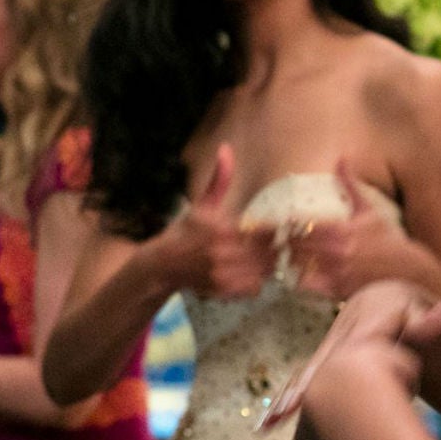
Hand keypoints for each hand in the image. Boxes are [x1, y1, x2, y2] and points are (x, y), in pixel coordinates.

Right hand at [158, 145, 276, 299]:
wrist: (162, 265)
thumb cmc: (184, 232)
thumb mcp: (202, 205)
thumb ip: (219, 179)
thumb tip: (225, 148)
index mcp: (224, 229)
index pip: (267, 231)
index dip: (276, 231)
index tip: (278, 228)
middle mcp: (225, 253)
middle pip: (270, 253)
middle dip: (275, 249)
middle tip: (276, 245)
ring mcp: (225, 274)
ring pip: (265, 272)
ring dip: (267, 265)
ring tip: (260, 258)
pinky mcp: (223, 291)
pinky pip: (254, 288)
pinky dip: (256, 281)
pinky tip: (248, 272)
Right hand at [260, 279, 440, 431]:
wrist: (383, 301)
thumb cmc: (403, 310)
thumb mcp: (415, 311)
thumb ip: (427, 320)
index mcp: (353, 335)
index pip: (335, 357)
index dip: (324, 373)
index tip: (311, 388)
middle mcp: (334, 346)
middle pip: (313, 372)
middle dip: (297, 393)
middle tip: (281, 415)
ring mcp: (327, 357)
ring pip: (305, 381)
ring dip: (287, 402)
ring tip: (269, 425)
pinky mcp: (325, 367)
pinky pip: (306, 387)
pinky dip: (290, 403)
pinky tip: (271, 424)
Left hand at [286, 159, 410, 299]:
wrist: (408, 271)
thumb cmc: (387, 239)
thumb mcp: (369, 210)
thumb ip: (351, 185)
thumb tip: (342, 159)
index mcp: (341, 230)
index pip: (301, 225)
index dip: (287, 224)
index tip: (281, 223)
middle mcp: (335, 253)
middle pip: (295, 246)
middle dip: (284, 242)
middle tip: (275, 240)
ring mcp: (335, 273)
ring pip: (297, 266)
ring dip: (288, 260)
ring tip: (282, 255)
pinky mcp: (336, 290)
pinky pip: (307, 286)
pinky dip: (298, 279)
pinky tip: (298, 272)